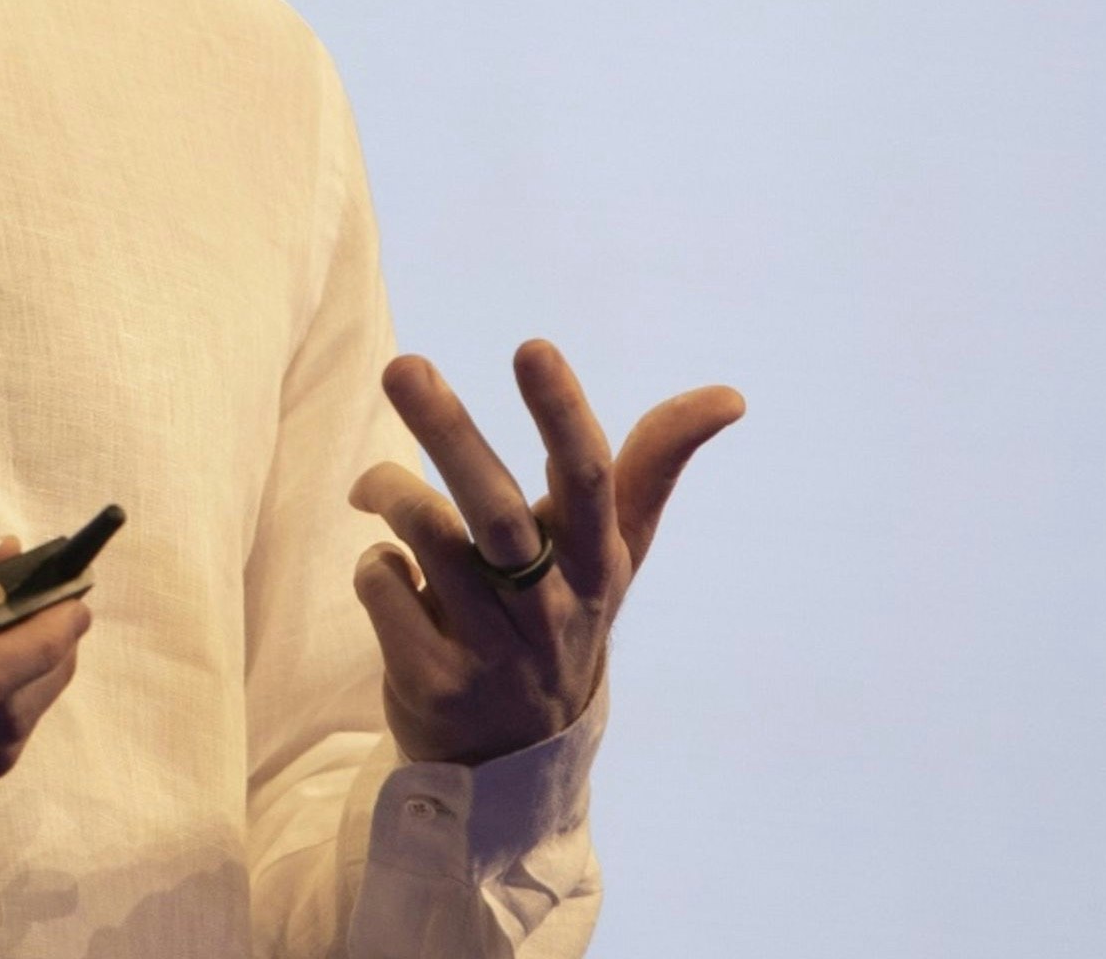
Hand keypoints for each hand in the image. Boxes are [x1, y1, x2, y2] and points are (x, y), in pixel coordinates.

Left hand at [348, 340, 743, 764]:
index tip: (534, 347)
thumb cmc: (560, 617)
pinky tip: (389, 573)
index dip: (563, 415)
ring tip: (375, 486)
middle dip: (450, 432)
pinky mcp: (434, 684)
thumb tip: (730, 394)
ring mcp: (492, 651)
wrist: (514, 758)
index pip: (590, 480)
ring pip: (430, 541)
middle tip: (403, 365)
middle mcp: (551, 607)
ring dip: (393, 494)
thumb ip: (652, 467)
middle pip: (497, 511)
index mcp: (597, 564)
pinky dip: (374, 564)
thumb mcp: (612, 554)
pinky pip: (384, 590)